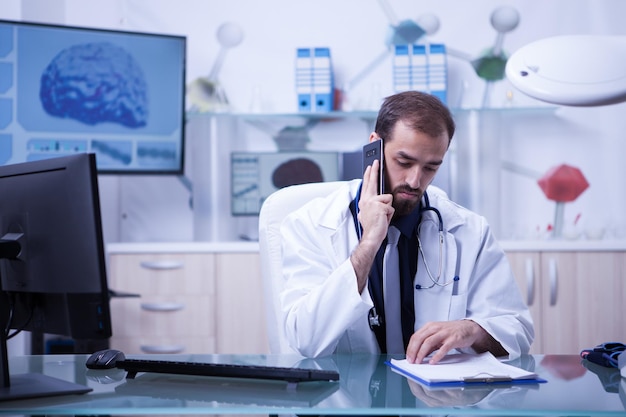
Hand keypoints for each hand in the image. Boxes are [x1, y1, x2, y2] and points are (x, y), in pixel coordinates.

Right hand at [350, 161, 393, 292]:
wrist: (371, 236)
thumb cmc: (372, 227)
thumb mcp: (368, 214)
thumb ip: (369, 206)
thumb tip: (371, 204)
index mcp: (364, 201)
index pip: (367, 185)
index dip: (368, 174)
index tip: (370, 166)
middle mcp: (366, 200)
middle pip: (372, 182)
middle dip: (374, 170)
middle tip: (376, 161)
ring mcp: (373, 202)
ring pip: (387, 199)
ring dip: (388, 209)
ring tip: (382, 217)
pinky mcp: (380, 205)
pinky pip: (391, 207)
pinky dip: (390, 214)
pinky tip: (384, 219)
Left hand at [405, 320, 496, 363]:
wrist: (468, 328)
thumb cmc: (451, 332)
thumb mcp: (437, 334)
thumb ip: (428, 343)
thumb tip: (418, 354)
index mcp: (430, 326)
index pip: (416, 336)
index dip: (410, 347)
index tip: (408, 357)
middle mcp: (435, 328)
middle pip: (420, 339)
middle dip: (414, 351)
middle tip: (411, 361)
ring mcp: (444, 333)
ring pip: (428, 342)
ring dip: (422, 353)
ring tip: (419, 362)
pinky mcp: (453, 339)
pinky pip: (443, 348)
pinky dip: (436, 356)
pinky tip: (433, 361)